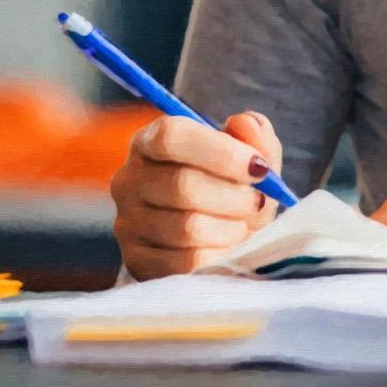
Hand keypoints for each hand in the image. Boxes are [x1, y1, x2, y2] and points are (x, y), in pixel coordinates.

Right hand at [110, 112, 282, 279]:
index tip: (259, 167)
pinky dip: (219, 255)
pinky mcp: (137, 261)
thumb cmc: (231, 188)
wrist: (217, 237)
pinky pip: (186, 262)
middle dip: (235, 197)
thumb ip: (254, 137)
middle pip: (182, 185)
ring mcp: (127, 223)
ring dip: (230, 228)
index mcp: (150, 142)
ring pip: (187, 227)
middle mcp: (129, 180)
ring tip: (243, 224)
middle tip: (257, 202)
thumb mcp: (250, 158)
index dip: (221, 152)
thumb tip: (245, 123)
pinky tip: (228, 246)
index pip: (171, 137)